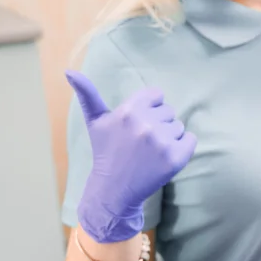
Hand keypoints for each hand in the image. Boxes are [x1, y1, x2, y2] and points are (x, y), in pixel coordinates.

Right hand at [67, 70, 196, 242]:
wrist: (113, 189)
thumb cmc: (105, 151)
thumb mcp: (95, 121)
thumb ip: (87, 93)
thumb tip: (69, 70)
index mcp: (128, 111)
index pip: (157, 95)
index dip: (150, 108)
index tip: (139, 122)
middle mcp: (145, 124)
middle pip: (169, 111)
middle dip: (158, 123)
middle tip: (142, 141)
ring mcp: (162, 142)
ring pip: (179, 126)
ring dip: (169, 136)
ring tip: (151, 151)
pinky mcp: (176, 158)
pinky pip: (191, 139)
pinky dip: (183, 147)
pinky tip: (164, 157)